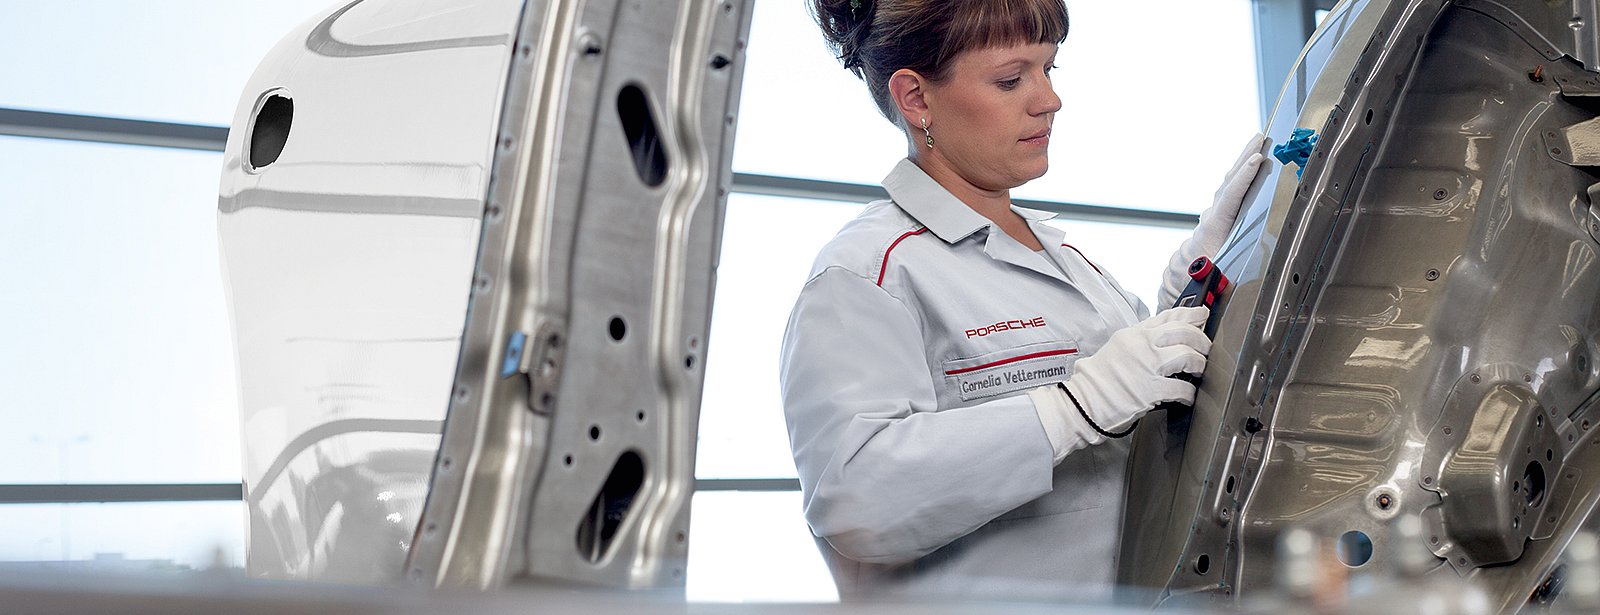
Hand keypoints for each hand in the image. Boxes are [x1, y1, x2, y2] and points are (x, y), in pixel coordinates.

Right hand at [1029, 307, 1211, 460]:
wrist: (1081, 402)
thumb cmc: (1096, 380)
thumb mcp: (1116, 348)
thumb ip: (1140, 341)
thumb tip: (1163, 339)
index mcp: (1133, 334)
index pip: (1168, 316)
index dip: (1191, 314)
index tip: (1202, 315)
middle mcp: (1141, 345)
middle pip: (1184, 332)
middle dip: (1202, 341)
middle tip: (1205, 350)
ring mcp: (1147, 367)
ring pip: (1188, 355)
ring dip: (1199, 364)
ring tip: (1198, 371)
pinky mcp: (1151, 390)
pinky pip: (1182, 388)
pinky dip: (1190, 393)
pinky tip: (1187, 396)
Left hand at [1159, 134, 1266, 307]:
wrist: (1178, 287)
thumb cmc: (1197, 284)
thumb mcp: (1213, 279)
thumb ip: (1219, 269)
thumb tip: (1221, 264)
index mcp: (1211, 231)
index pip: (1229, 199)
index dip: (1243, 179)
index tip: (1256, 159)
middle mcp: (1210, 221)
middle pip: (1228, 184)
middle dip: (1243, 159)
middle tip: (1259, 137)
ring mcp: (1211, 219)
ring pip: (1227, 188)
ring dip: (1241, 167)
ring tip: (1256, 145)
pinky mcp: (1213, 221)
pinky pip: (1227, 195)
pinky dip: (1238, 181)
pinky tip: (1246, 171)